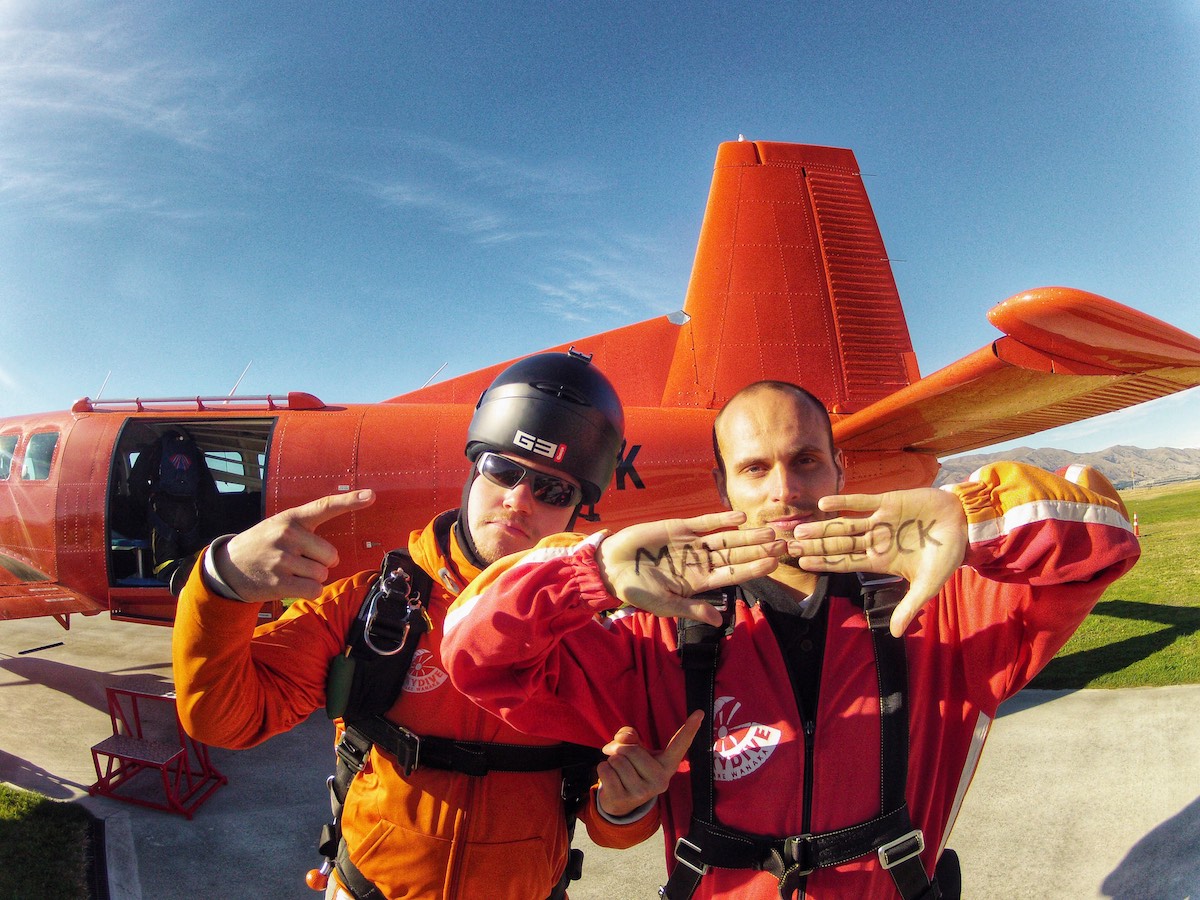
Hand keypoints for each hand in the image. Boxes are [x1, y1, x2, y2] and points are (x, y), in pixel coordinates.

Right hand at [214, 490, 376, 603]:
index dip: (350, 501)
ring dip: (312, 578)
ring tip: (289, 572)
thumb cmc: (263, 546)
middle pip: (331, 556)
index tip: (371, 495)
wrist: (228, 567)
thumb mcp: (279, 526)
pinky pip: (314, 590)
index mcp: (291, 518)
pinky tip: (291, 585)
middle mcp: (287, 535)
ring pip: (322, 575)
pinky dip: (309, 591)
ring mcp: (282, 559)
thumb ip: (306, 530)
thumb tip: (334, 556)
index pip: (325, 506)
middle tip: (300, 561)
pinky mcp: (278, 582)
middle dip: (322, 563)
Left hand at [596, 711, 703, 817]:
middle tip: (620, 757)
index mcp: (667, 765)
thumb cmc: (632, 768)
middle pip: (631, 750)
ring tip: (617, 771)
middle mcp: (660, 780)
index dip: (689, 729)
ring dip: (611, 761)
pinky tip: (611, 779)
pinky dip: (602, 769)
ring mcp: (643, 792)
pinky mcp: (624, 799)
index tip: (699, 713)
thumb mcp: (636, 750)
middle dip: (619, 749)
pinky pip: (605, 770)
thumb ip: (630, 736)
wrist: (620, 802)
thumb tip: (624, 738)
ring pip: (617, 760)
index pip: (679, 745)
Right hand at [597, 512, 785, 624]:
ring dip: (747, 535)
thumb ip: (691, 608)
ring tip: (770, 530)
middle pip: (736, 555)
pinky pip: (706, 522)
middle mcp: (701, 562)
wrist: (613, 566)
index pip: (733, 575)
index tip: (773, 563)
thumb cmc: (636, 590)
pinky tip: (741, 517)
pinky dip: (723, 519)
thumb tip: (718, 621)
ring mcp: (692, 544)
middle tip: (783, 543)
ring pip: (726, 538)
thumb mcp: (664, 604)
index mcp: (700, 582)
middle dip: (759, 549)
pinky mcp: (680, 527)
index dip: (753, 569)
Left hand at [788, 488, 966, 636]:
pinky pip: (862, 501)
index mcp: (881, 560)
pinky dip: (844, 502)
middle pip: (840, 544)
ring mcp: (879, 521)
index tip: (803, 564)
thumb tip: (896, 635)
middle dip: (816, 546)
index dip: (825, 563)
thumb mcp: (929, 584)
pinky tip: (823, 504)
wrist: (964, 524)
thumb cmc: (947, 555)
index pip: (846, 563)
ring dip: (823, 526)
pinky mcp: (888, 501)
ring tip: (801, 529)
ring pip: (846, 524)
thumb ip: (909, 607)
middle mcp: (875, 540)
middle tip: (790, 546)